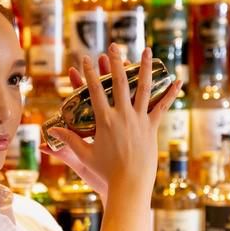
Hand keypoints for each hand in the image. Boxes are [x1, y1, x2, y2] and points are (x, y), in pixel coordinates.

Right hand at [41, 44, 181, 200]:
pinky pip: (162, 107)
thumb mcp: (84, 155)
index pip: (94, 90)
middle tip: (113, 46)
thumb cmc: (104, 172)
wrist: (129, 184)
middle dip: (115, 62)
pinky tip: (178, 81)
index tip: (85, 58)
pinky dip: (170, 93)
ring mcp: (139, 120)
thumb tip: (51, 132)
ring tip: (147, 50)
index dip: (88, 73)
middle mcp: (122, 116)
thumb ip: (69, 140)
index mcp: (104, 121)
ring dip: (144, 67)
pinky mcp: (152, 127)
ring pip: (143, 88)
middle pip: (118, 82)